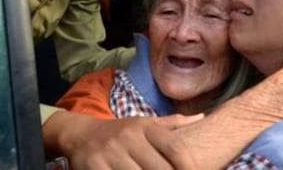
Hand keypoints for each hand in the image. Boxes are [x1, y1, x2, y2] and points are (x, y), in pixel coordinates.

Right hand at [44, 111, 202, 169]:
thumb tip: (201, 118)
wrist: (81, 134)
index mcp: (144, 127)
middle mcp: (129, 137)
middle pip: (160, 168)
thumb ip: (172, 124)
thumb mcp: (144, 123)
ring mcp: (111, 153)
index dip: (190, 165)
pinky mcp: (95, 166)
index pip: (174, 146)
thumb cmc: (120, 132)